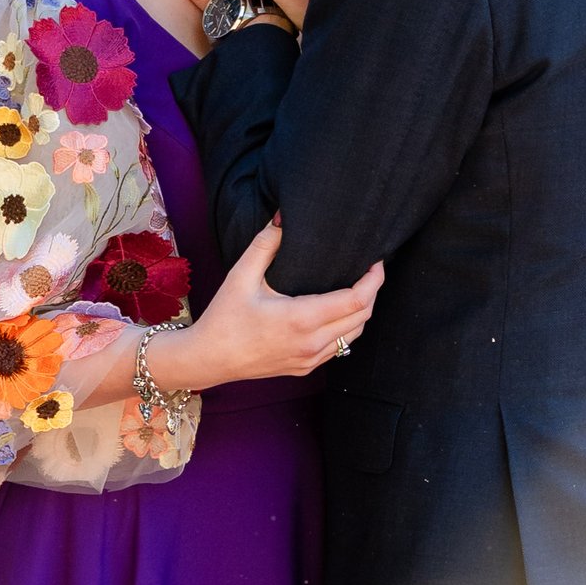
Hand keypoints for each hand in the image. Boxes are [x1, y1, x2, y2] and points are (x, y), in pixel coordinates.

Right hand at [155, 217, 381, 388]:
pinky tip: (339, 312)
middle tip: (370, 270)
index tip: (376, 262)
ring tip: (359, 288)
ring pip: (354, 335)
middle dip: (372, 292)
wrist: (209, 359)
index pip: (356, 300)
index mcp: (300, 319)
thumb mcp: (241, 276)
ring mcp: (310, 359)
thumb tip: (282, 217)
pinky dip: (347, 328)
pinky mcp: (305, 368)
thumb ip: (265, 244)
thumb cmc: (224, 317)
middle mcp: (311, 343)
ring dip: (362, 311)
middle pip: (362, 317)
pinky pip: (339, 348)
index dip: (373, 280)